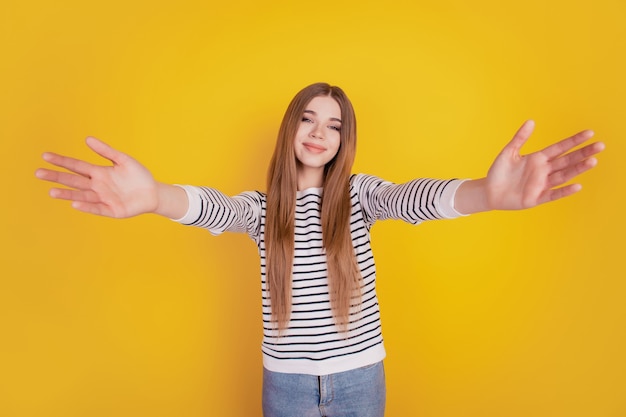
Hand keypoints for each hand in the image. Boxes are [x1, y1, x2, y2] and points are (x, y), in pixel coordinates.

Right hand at [36, 137, 158, 217]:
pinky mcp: (112, 210)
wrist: (153, 192)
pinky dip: (87, 207)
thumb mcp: (123, 160)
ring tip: (52, 191)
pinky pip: (97, 208)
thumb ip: (106, 151)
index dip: (62, 161)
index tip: (45, 156)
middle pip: (74, 181)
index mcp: (99, 172)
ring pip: (81, 196)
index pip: (76, 166)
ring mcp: (103, 198)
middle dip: (57, 177)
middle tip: (38, 173)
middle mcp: (97, 186)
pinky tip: (75, 204)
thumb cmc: (138, 176)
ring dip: (67, 194)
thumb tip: (87, 138)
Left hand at [455, 120, 604, 213]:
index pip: (560, 148)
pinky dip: (564, 191)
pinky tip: (577, 186)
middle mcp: (543, 171)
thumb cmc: (499, 172)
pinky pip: (553, 194)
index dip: (574, 141)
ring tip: (593, 161)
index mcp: (538, 158)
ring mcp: (541, 184)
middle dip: (583, 153)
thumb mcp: (508, 152)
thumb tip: (531, 121)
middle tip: (600, 146)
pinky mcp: (536, 198)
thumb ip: (520, 138)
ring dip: (578, 169)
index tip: (590, 133)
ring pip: (563, 176)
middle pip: (567, 160)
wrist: (489, 191)